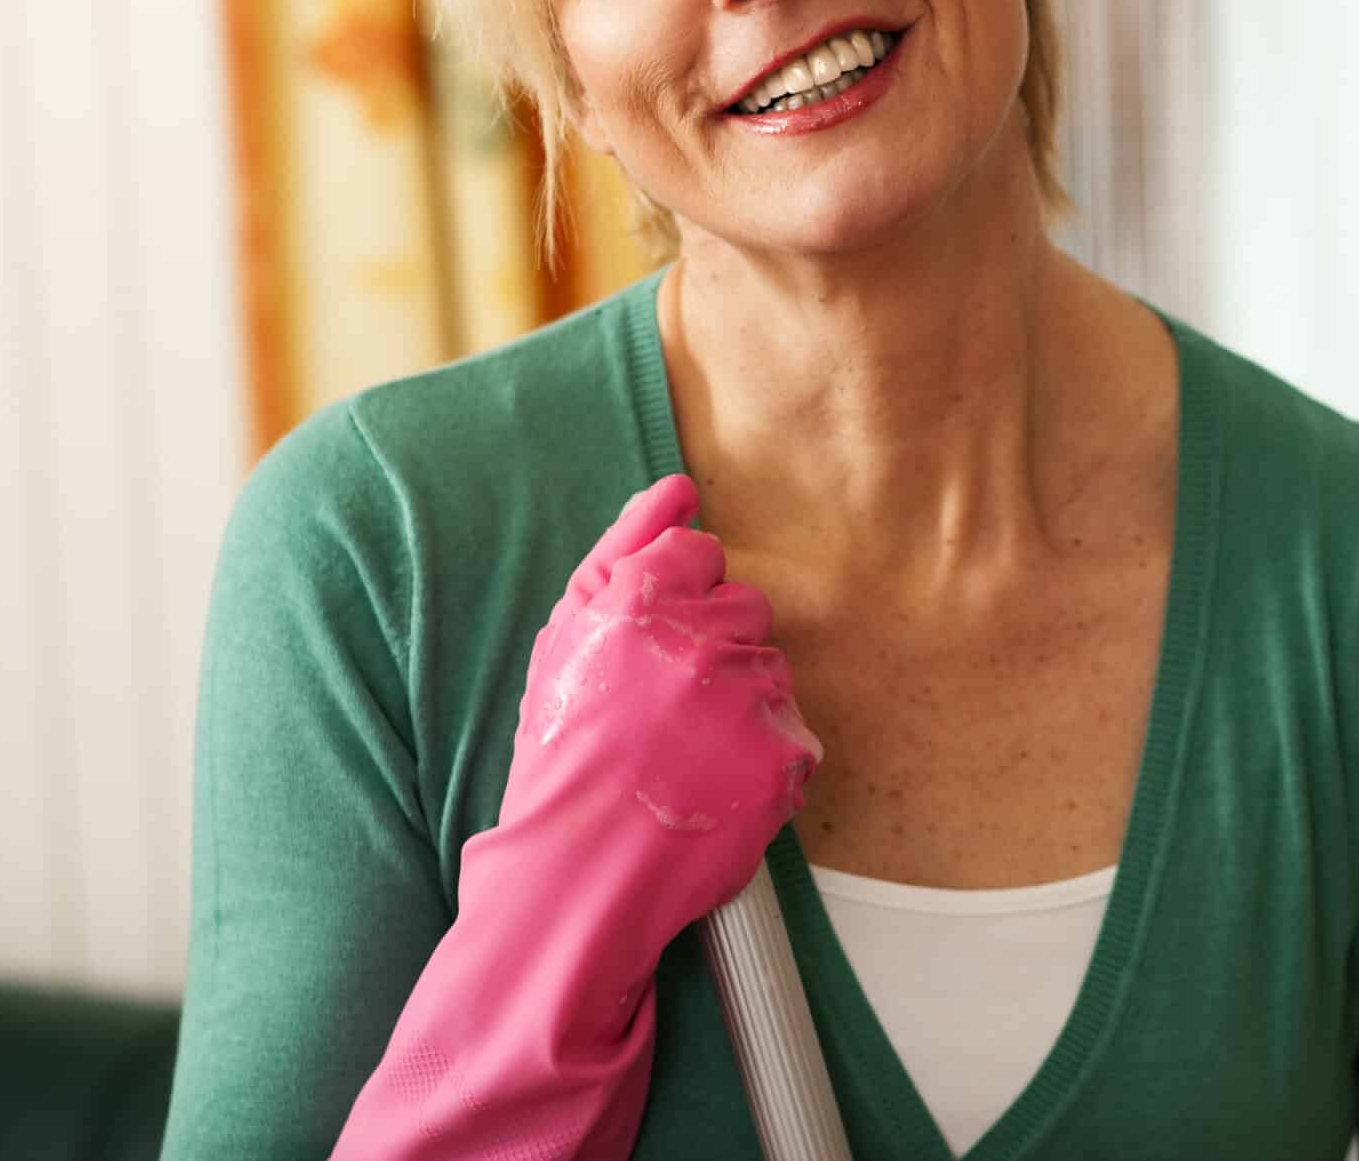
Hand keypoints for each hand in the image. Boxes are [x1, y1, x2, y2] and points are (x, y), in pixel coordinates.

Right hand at [505, 472, 821, 939]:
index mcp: (643, 597)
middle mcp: (704, 636)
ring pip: (771, 670)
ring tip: (683, 755)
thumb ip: (625, 549)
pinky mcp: (786, 753)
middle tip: (663, 709)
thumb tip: (679, 489)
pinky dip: (764, 759)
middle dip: (713, 647)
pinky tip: (716, 784)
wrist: (579, 869)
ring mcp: (751, 696)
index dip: (677, 602)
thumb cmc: (564, 752)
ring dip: (739, 705)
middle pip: (746, 607)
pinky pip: (795, 731)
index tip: (651, 648)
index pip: (703, 554)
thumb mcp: (569, 637)